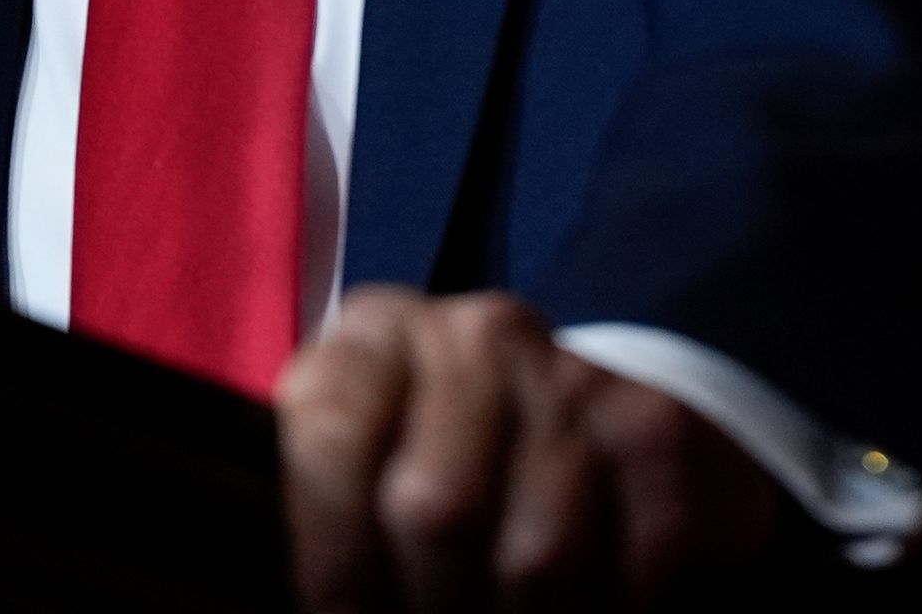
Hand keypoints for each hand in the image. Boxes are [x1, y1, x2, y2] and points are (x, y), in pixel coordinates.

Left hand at [276, 286, 781, 610]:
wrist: (591, 431)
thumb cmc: (441, 466)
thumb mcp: (363, 467)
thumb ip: (322, 506)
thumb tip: (269, 598)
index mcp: (373, 339)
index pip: (328, 441)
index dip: (331, 565)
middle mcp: (472, 335)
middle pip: (435, 510)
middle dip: (431, 610)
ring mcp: (569, 373)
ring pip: (533, 557)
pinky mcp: (652, 424)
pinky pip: (632, 560)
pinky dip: (612, 613)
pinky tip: (591, 608)